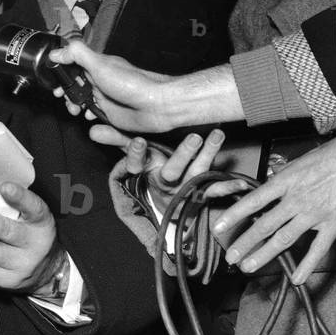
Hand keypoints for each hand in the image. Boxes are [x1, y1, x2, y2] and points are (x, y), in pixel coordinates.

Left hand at [0, 182, 62, 294]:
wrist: (47, 272)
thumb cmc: (31, 234)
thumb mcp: (33, 218)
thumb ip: (14, 205)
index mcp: (41, 223)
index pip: (34, 208)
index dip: (20, 198)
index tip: (4, 187)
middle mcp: (34, 244)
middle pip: (4, 230)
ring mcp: (20, 265)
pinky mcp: (6, 281)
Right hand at [48, 41, 243, 130]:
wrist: (156, 106)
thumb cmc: (132, 84)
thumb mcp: (100, 64)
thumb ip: (77, 55)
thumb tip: (56, 52)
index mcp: (97, 66)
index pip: (73, 64)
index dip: (61, 71)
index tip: (53, 79)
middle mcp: (100, 81)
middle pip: (74, 84)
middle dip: (65, 91)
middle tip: (62, 96)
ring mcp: (104, 97)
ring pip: (81, 100)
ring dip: (73, 105)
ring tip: (75, 109)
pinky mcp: (110, 114)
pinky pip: (92, 115)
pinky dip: (86, 116)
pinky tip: (88, 117)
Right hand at [99, 128, 248, 214]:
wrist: (169, 205)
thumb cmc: (153, 171)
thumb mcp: (136, 157)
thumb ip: (118, 141)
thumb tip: (93, 130)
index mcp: (148, 171)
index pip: (138, 163)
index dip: (137, 153)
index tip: (140, 141)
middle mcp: (167, 181)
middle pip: (172, 170)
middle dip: (183, 154)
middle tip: (193, 138)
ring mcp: (186, 188)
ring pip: (196, 173)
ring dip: (208, 156)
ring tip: (217, 135)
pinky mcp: (202, 193)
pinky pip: (216, 191)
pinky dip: (229, 188)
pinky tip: (241, 183)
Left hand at [211, 125, 335, 283]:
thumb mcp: (304, 160)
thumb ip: (286, 176)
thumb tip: (272, 182)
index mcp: (287, 180)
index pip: (253, 201)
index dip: (234, 216)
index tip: (219, 227)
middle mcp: (297, 198)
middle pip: (264, 225)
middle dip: (244, 243)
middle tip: (230, 256)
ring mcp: (316, 213)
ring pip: (284, 239)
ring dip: (264, 255)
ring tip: (249, 266)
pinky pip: (318, 248)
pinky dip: (307, 265)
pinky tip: (298, 278)